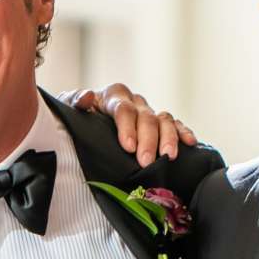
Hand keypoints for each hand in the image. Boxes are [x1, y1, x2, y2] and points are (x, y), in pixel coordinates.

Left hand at [72, 83, 196, 162]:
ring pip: (164, 120)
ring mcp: (149, 112)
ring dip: (168, 138)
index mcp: (113, 96)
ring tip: (169, 156)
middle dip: (148, 140)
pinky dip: (183, 132)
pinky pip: (175, 125)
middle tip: (146, 161)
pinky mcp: (159, 124)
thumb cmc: (78, 118)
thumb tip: (87, 98)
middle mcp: (135, 102)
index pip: (123, 109)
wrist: (86, 122)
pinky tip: (190, 143)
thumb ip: (76, 102)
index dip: (127, 127)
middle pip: (146, 117)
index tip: (128, 147)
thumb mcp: (69, 108)